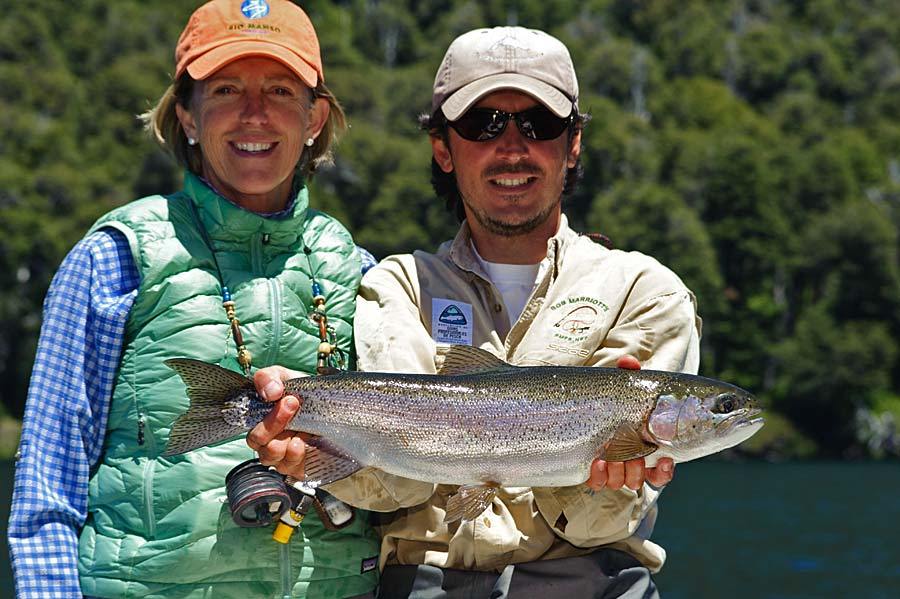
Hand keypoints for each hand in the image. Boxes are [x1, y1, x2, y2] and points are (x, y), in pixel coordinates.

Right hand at [245, 365, 308, 477]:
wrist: (334, 407)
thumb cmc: (303, 394)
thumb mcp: (286, 377)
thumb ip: (270, 377)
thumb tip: (271, 391)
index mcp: (260, 419)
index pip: (248, 423)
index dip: (264, 416)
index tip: (288, 399)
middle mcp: (267, 438)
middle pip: (257, 440)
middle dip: (275, 423)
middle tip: (294, 405)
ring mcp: (280, 454)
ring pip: (269, 456)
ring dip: (285, 443)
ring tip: (302, 431)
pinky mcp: (296, 466)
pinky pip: (288, 468)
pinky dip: (295, 455)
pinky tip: (305, 443)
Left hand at [585, 355, 675, 490]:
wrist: (575, 411)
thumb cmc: (608, 401)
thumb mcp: (620, 388)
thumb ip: (628, 375)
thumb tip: (629, 362)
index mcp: (644, 447)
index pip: (662, 470)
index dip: (665, 471)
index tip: (665, 461)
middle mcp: (630, 461)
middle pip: (641, 478)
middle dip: (637, 469)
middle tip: (632, 455)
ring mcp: (610, 468)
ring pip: (622, 482)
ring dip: (620, 471)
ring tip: (612, 457)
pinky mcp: (592, 472)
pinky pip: (599, 484)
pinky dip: (600, 477)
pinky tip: (598, 463)